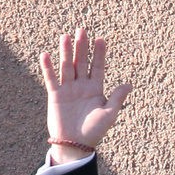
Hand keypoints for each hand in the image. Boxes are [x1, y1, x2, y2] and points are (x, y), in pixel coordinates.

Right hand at [40, 28, 131, 163]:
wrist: (76, 145)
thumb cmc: (94, 131)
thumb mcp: (109, 114)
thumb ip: (117, 98)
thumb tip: (129, 84)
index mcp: (96, 90)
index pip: (98, 67)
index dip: (99, 54)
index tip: (101, 39)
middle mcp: (82, 86)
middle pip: (81, 62)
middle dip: (82, 47)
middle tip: (82, 30)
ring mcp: (68, 89)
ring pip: (67, 66)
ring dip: (66, 52)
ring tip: (66, 37)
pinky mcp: (55, 95)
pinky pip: (51, 79)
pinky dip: (48, 68)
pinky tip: (46, 55)